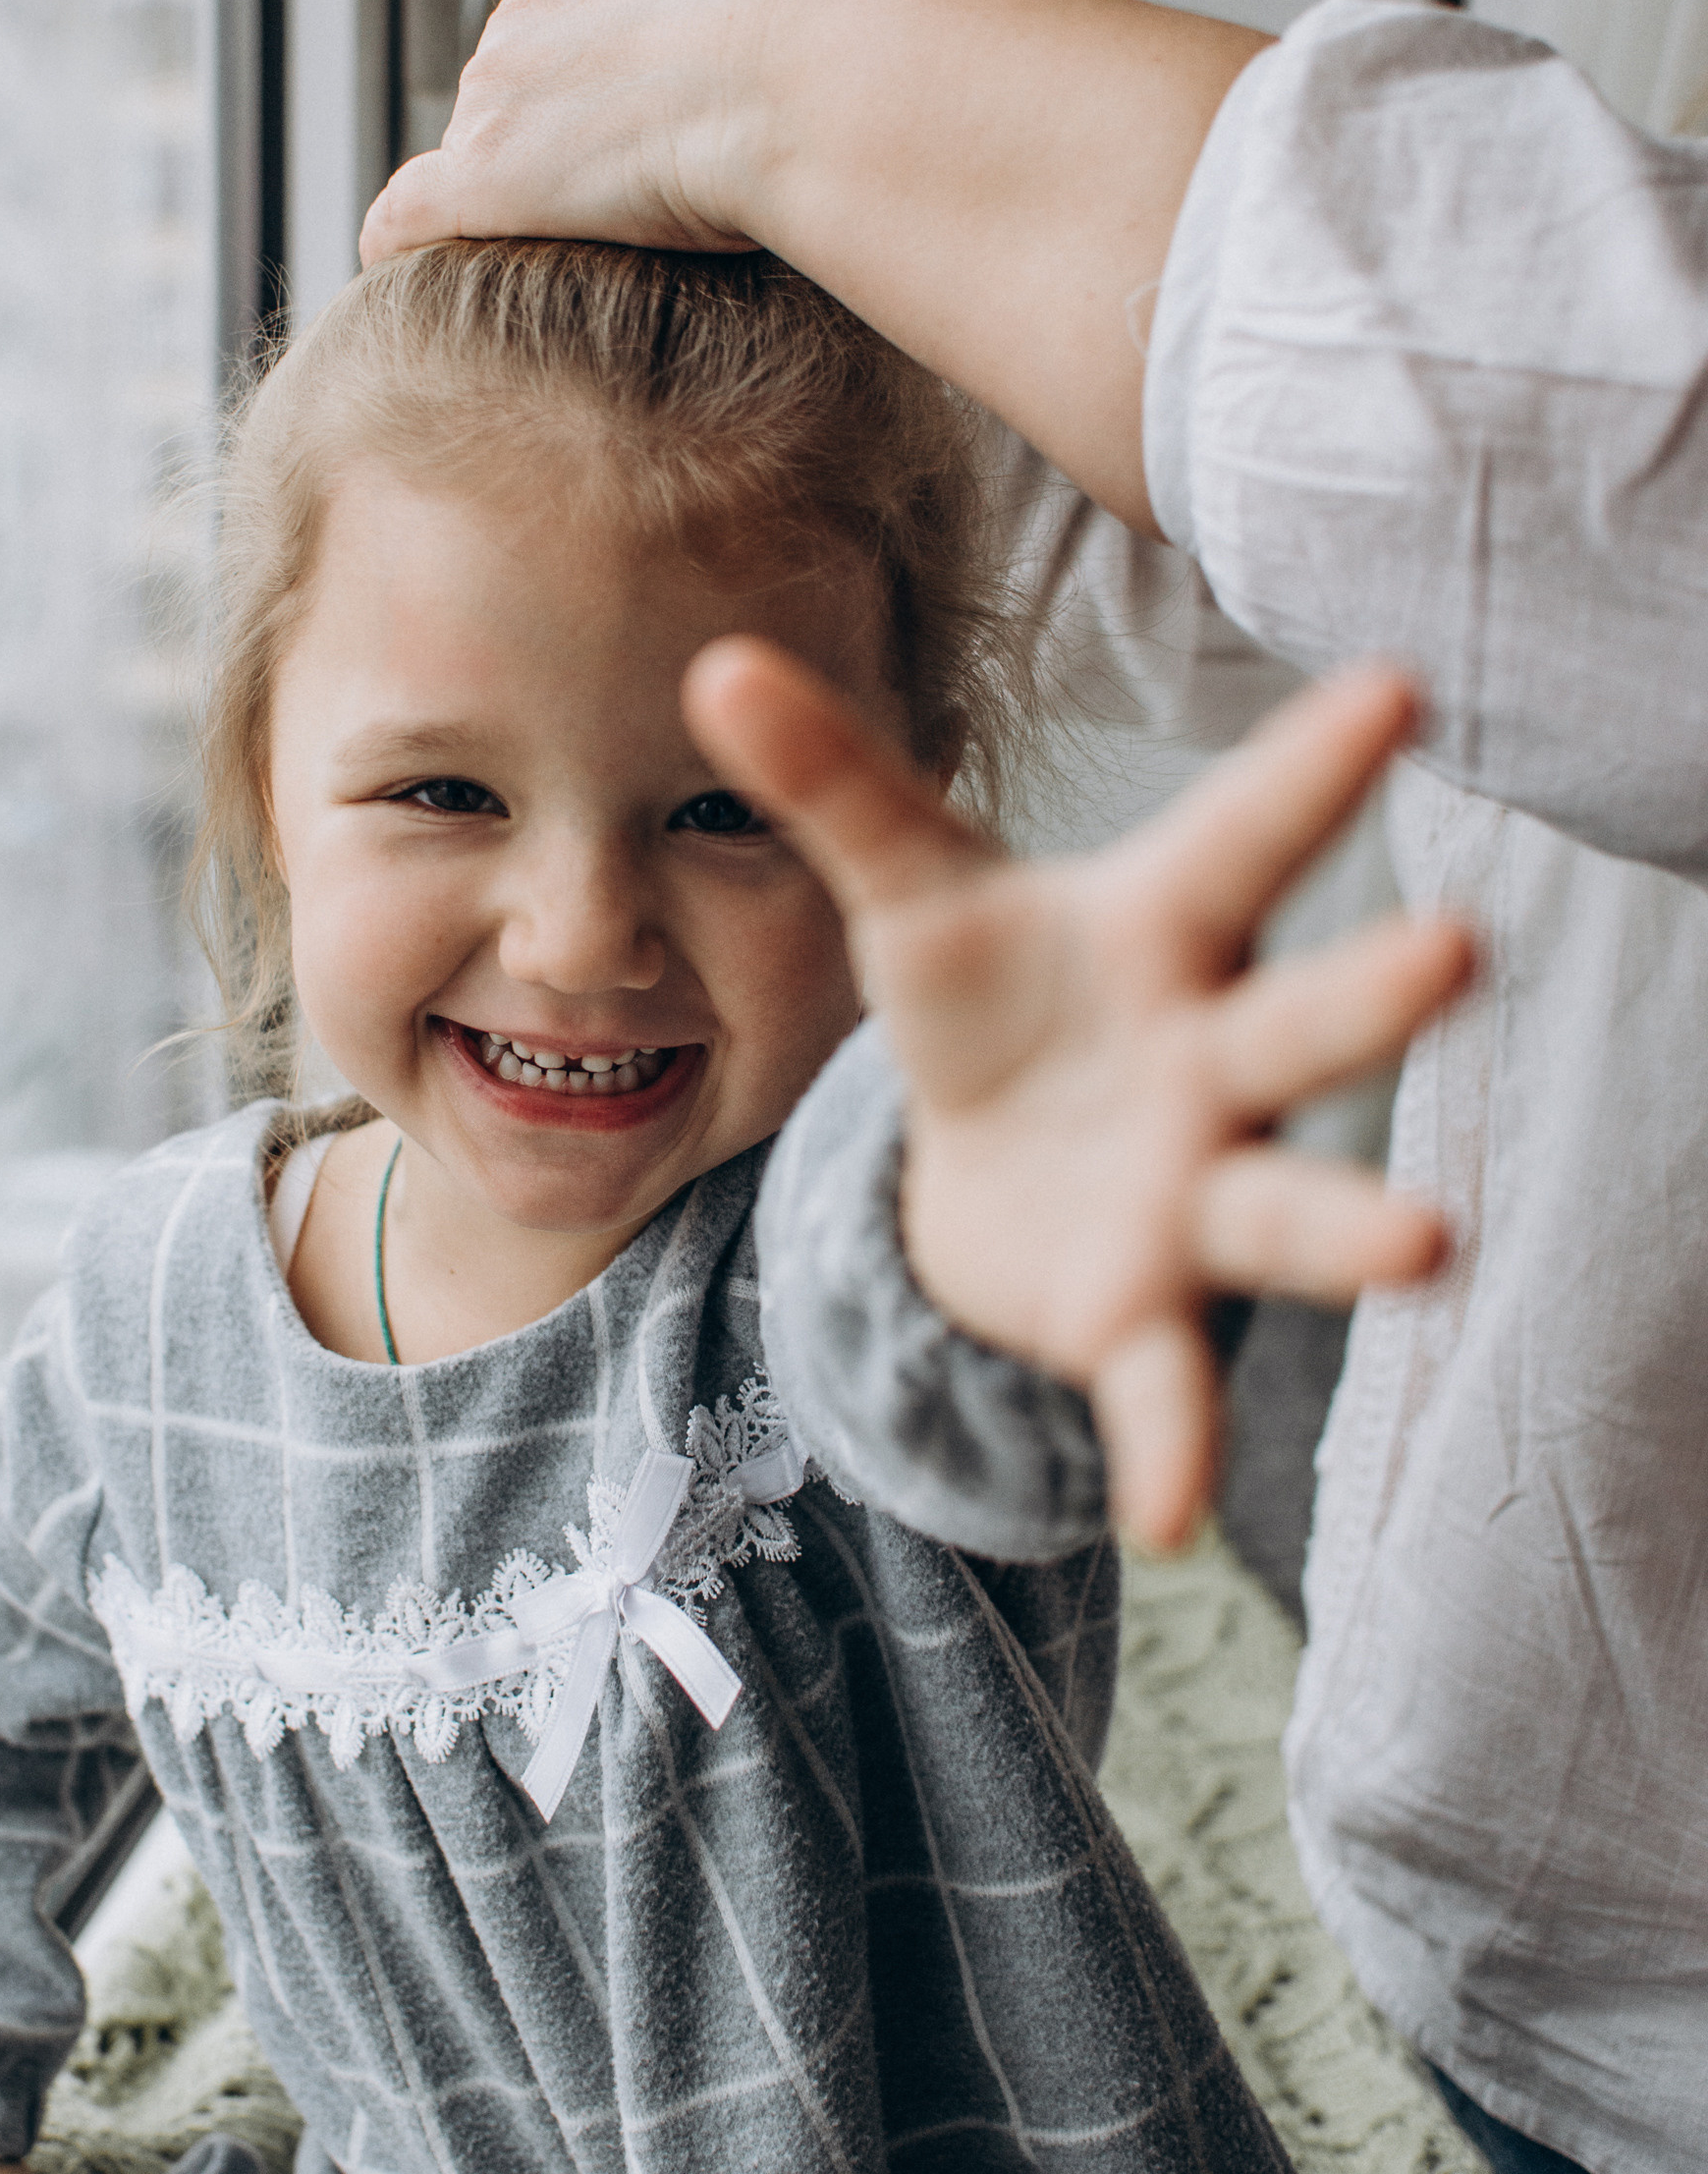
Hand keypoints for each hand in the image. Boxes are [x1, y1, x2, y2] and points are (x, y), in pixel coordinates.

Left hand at [363, 0, 786, 267]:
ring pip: (472, 166)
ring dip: (508, 213)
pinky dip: (400, 250)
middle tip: (612, 215)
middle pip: (502, 110)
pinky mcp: (484, 178)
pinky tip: (400, 283)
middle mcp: (521, 21)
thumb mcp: (769, 8)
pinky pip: (406, 218)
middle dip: (542, 161)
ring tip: (579, 254)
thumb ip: (723, 36)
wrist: (813, 76)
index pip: (551, 53)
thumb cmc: (827, 52)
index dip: (583, 113)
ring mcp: (494, 98)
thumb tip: (751, 71)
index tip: (624, 154)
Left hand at [682, 644, 1472, 1549]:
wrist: (989, 1159)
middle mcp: (1213, 1060)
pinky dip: (1172, 1444)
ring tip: (1426, 1244)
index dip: (1312, 768)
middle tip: (1455, 948)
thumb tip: (717, 660)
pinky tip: (1165, 1513)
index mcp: (1161, 934)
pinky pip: (1173, 1384)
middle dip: (1376, 996)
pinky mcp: (1145, 1311)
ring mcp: (1196, 1193)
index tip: (1396, 684)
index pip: (1239, 838)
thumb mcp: (907, 892)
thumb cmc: (986, 993)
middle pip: (1303, 1023)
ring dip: (1351, 1233)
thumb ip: (834, 785)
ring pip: (1285, 1213)